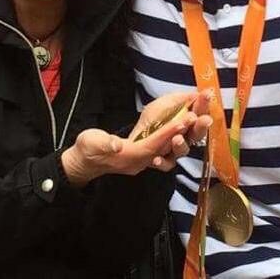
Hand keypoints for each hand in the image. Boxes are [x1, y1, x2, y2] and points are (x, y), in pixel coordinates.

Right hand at [61, 92, 210, 186]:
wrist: (83, 162)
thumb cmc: (86, 149)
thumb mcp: (91, 142)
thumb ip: (105, 143)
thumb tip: (116, 145)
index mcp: (130, 155)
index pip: (155, 142)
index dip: (170, 131)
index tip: (185, 120)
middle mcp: (140, 161)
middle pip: (165, 147)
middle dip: (181, 132)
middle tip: (196, 117)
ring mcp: (142, 161)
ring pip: (166, 149)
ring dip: (179, 136)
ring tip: (191, 120)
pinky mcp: (141, 158)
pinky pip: (161, 150)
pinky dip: (170, 140)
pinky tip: (177, 132)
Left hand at [130, 91, 212, 168]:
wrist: (135, 140)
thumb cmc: (151, 121)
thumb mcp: (163, 104)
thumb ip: (180, 99)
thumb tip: (197, 92)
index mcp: (186, 120)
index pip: (200, 112)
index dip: (204, 104)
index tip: (207, 95)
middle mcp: (185, 136)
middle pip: (198, 133)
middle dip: (201, 126)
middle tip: (204, 120)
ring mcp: (176, 150)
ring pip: (183, 150)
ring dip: (181, 144)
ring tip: (176, 139)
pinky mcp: (165, 162)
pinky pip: (166, 164)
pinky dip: (162, 161)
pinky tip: (157, 158)